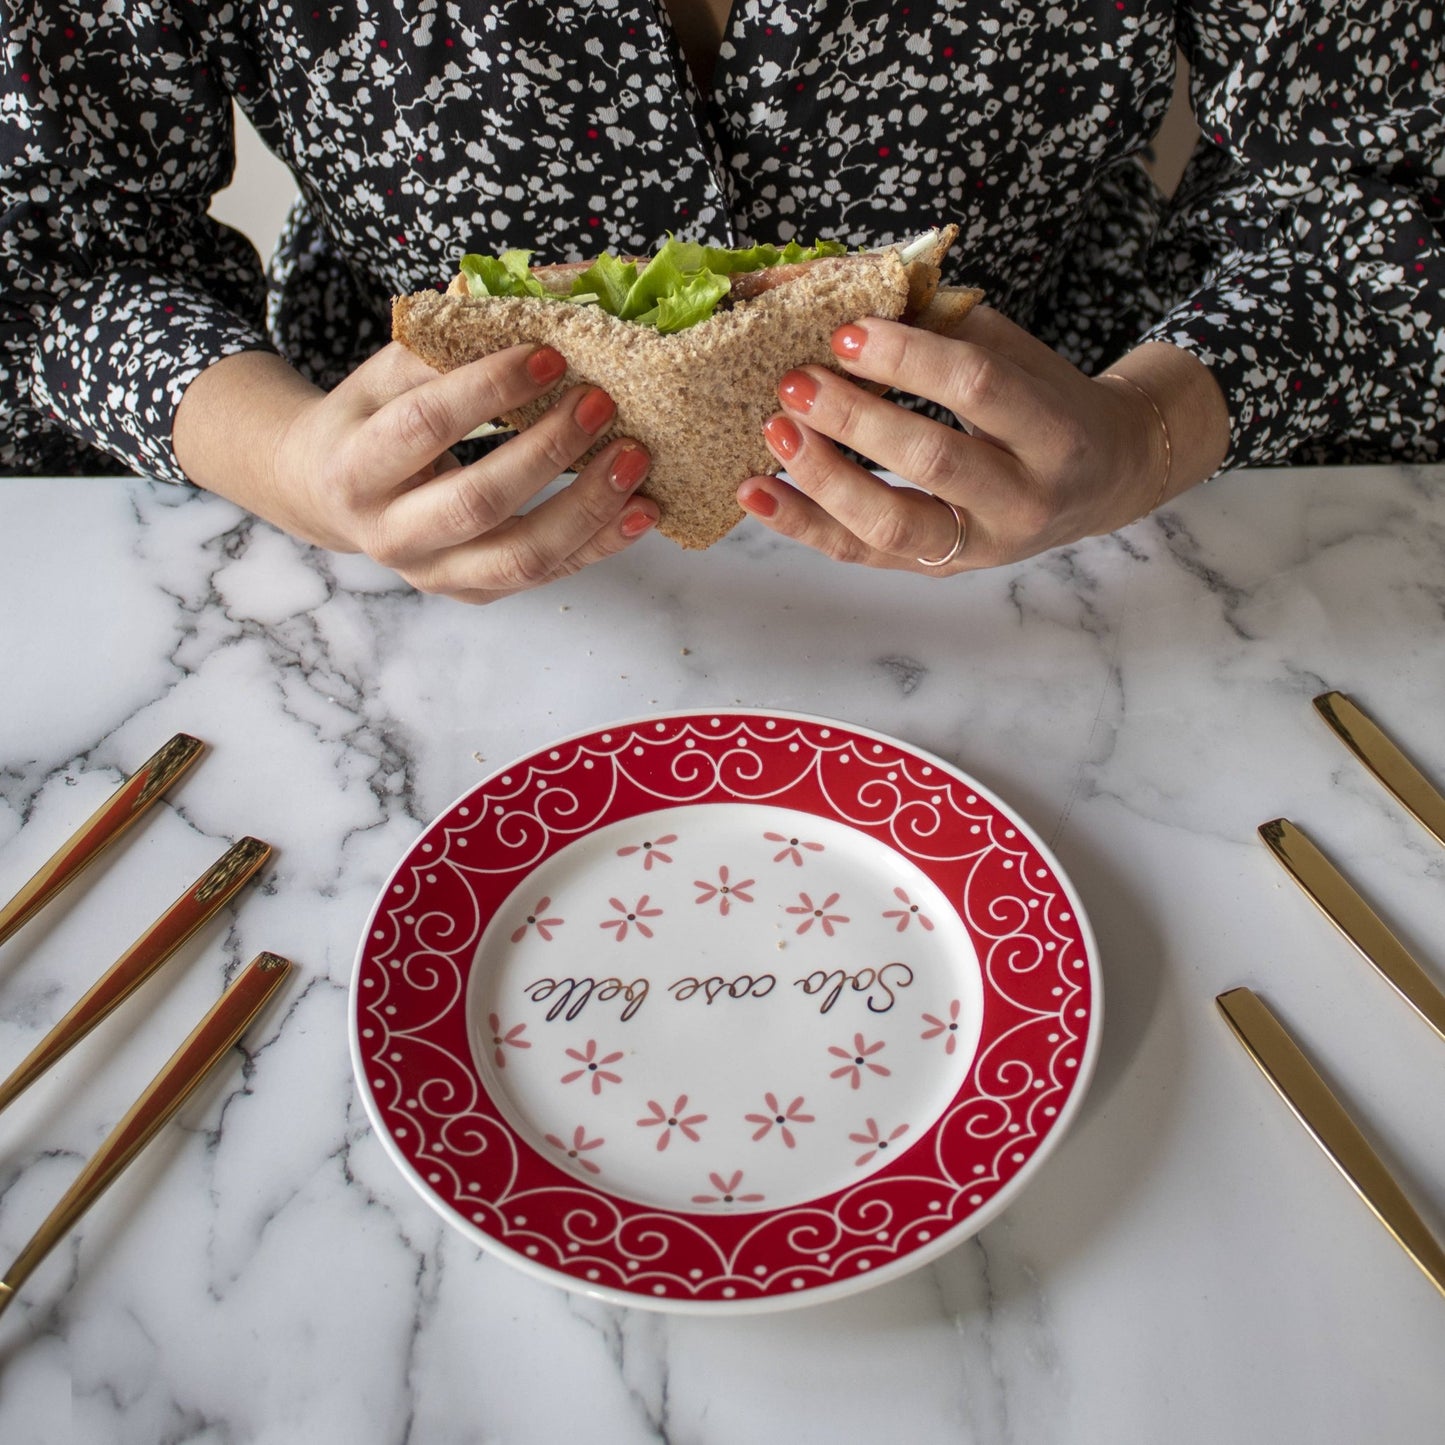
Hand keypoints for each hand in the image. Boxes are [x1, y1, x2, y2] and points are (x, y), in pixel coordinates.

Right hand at [176, 342, 657, 602]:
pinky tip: (644, 510)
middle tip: (602, 404)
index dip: (488, 389)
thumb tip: (521, 303)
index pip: (423, 426)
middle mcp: (390, 535)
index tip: (550, 355)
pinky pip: (548, 575)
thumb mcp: (383, 378)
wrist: (332, 497)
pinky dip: (602, 543)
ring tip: (635, 460)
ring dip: (587, 507)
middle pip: (477, 503)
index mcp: (355, 471)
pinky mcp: (476, 593)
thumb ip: (439, 351)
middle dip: (547, 453)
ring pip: (521, 557)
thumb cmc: (369, 423)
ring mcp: (436, 574)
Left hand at [735, 307, 1227, 573]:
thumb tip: (829, 284)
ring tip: (773, 434)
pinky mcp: (941, 569)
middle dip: (855, 418)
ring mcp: (981, 545)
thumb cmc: (1046, 402)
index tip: (846, 331)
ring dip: (823, 479)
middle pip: (933, 461)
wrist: (1104, 478)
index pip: (978, 387)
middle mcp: (1025, 498)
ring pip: (894, 525)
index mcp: (1054, 430)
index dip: (909, 357)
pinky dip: (804, 524)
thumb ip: (938, 322)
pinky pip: (863, 554)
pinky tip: (756, 492)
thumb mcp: (1013, 350)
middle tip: (795, 382)